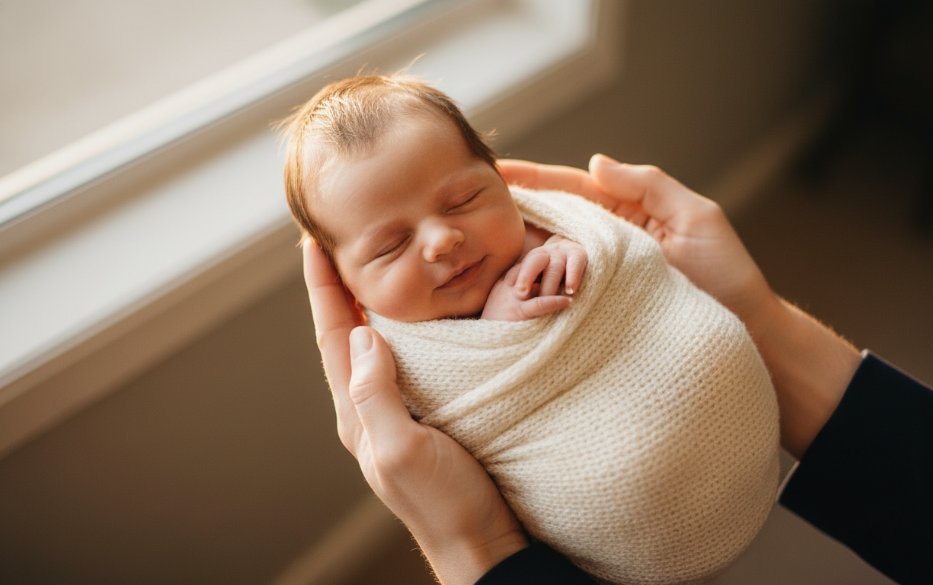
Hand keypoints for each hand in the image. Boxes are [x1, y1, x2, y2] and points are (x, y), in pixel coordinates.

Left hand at [302, 239, 526, 583]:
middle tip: (337, 242)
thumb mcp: (405, 449)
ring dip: (367, 304)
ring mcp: (399, 413)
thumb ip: (377, 395)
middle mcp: (372, 409)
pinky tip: (417, 317)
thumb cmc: (446, 504)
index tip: (314, 242)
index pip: (332, 339)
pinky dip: (402, 329)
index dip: (323, 289)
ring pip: (374, 347)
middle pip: (346, 336)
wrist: (484, 544)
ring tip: (369, 265)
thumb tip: (362, 336)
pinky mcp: (429, 415)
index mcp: (359, 413)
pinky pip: (405, 361)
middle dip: (338, 288)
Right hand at [499, 156, 860, 458]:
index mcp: (626, 216)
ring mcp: (597, 281)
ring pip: (545, 258)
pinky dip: (529, 289)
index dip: (532, 179)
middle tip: (464, 207)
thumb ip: (649, 185)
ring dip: (511, 252)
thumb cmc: (728, 277)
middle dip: (509, 212)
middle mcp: (605, 246)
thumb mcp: (696, 219)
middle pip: (548, 222)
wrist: (746, 339)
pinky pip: (555, 296)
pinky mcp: (593, 314)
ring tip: (470, 246)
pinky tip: (500, 286)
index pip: (570, 190)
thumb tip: (597, 162)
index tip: (494, 169)